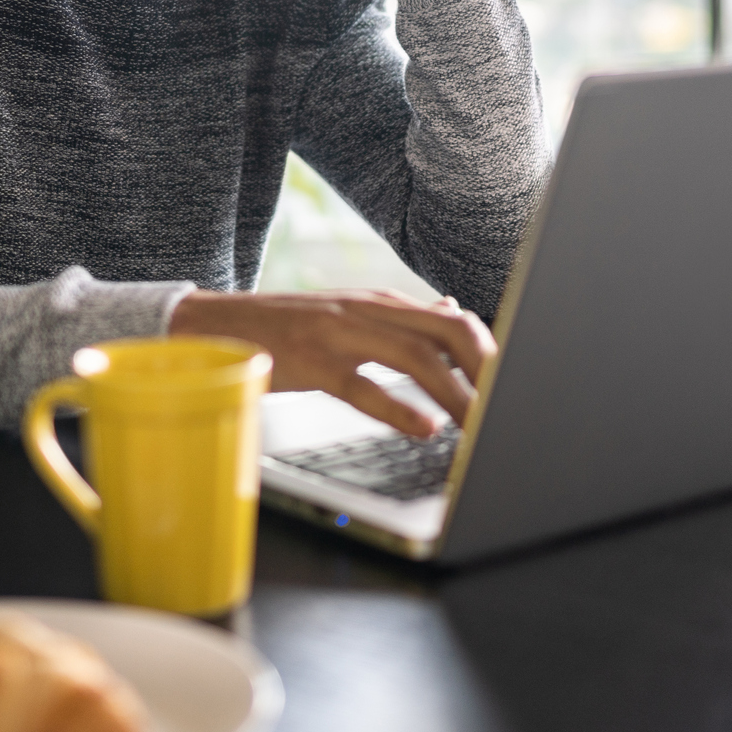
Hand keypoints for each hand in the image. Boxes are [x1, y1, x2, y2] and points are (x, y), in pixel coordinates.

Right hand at [167, 287, 494, 437]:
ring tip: (479, 427)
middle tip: (509, 408)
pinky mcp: (311, 362)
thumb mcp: (351, 314)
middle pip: (447, 332)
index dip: (491, 354)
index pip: (454, 322)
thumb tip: (453, 309)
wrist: (217, 326)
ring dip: (455, 394)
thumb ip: (403, 318)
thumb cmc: (287, 327)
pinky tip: (423, 428)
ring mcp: (339, 334)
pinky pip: (362, 386)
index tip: (514, 387)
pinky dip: (398, 407)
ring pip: (414, 357)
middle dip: (487, 370)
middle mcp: (366, 311)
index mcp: (381, 304)